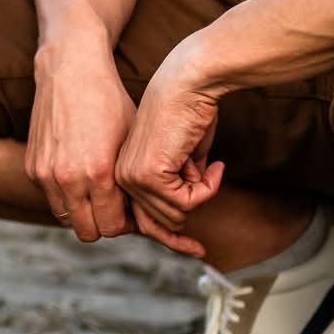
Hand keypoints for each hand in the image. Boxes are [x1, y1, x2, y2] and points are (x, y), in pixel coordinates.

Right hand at [25, 41, 138, 242]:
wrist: (70, 70)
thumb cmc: (110, 103)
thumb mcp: (131, 142)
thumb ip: (132, 184)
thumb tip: (139, 215)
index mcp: (98, 174)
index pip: (112, 228)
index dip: (126, 223)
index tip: (132, 209)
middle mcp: (68, 178)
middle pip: (88, 232)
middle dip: (104, 222)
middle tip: (115, 203)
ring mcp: (46, 173)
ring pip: (66, 217)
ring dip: (82, 210)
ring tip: (96, 188)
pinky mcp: (32, 166)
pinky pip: (51, 197)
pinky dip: (65, 193)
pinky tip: (78, 171)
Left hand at [114, 48, 223, 257]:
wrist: (188, 83)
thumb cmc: (187, 113)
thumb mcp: (179, 160)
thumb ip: (176, 189)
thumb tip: (180, 220)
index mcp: (123, 172)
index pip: (142, 222)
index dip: (172, 238)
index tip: (198, 249)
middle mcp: (120, 177)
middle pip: (158, 225)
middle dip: (189, 213)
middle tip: (209, 191)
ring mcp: (131, 177)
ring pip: (175, 216)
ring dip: (201, 193)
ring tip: (206, 164)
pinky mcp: (148, 174)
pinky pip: (186, 202)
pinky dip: (207, 188)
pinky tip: (212, 164)